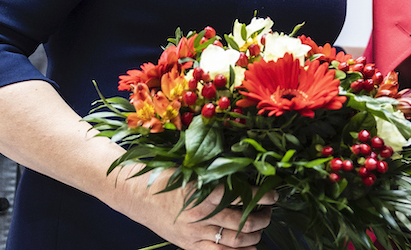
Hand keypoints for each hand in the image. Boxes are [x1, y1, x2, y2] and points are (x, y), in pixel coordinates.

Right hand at [122, 175, 277, 248]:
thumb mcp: (193, 169)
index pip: (243, 196)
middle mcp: (201, 215)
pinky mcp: (188, 244)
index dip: (263, 196)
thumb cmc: (167, 176)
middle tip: (270, 212)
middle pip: (243, 222)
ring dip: (254, 235)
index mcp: (203, 191)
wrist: (136, 194)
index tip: (274, 193)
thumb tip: (247, 172)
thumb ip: (217, 173)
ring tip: (261, 227)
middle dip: (263, 218)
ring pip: (234, 240)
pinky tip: (250, 248)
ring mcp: (194, 233)